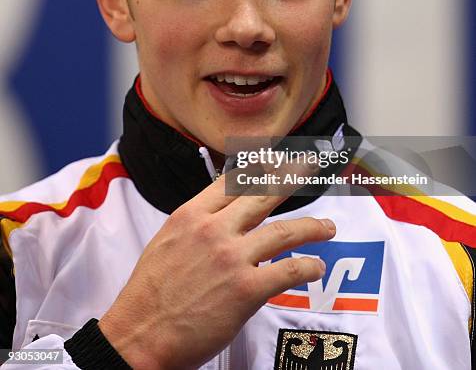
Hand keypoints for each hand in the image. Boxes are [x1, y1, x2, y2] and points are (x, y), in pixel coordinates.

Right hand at [99, 169, 334, 368]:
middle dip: (291, 176)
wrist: (139, 335)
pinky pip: (288, 270)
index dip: (258, 168)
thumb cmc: (149, 293)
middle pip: (262, 194)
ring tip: (327, 227)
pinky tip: (315, 265)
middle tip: (311, 165)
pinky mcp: (246, 289)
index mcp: (191, 215)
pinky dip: (307, 266)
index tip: (276, 159)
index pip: (231, 180)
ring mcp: (231, 258)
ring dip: (312, 227)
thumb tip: (221, 214)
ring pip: (283, 230)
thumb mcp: (167, 241)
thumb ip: (197, 223)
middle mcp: (213, 230)